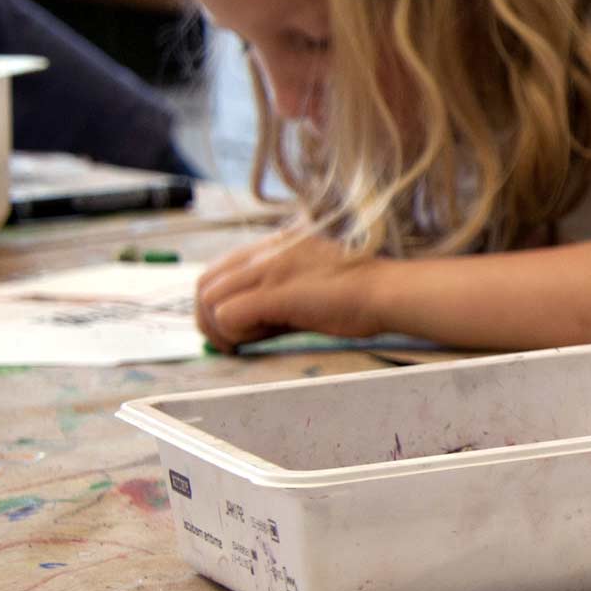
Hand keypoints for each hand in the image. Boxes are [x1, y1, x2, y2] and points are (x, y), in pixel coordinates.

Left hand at [195, 227, 384, 348]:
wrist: (386, 292)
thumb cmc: (357, 293)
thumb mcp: (308, 281)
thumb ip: (275, 293)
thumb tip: (247, 320)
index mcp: (274, 246)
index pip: (218, 271)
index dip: (214, 303)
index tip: (229, 328)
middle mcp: (265, 252)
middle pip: (205, 284)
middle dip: (205, 319)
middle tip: (226, 343)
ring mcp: (269, 271)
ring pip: (210, 299)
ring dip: (217, 328)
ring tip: (240, 345)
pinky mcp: (276, 293)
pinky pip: (228, 314)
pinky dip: (232, 333)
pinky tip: (253, 342)